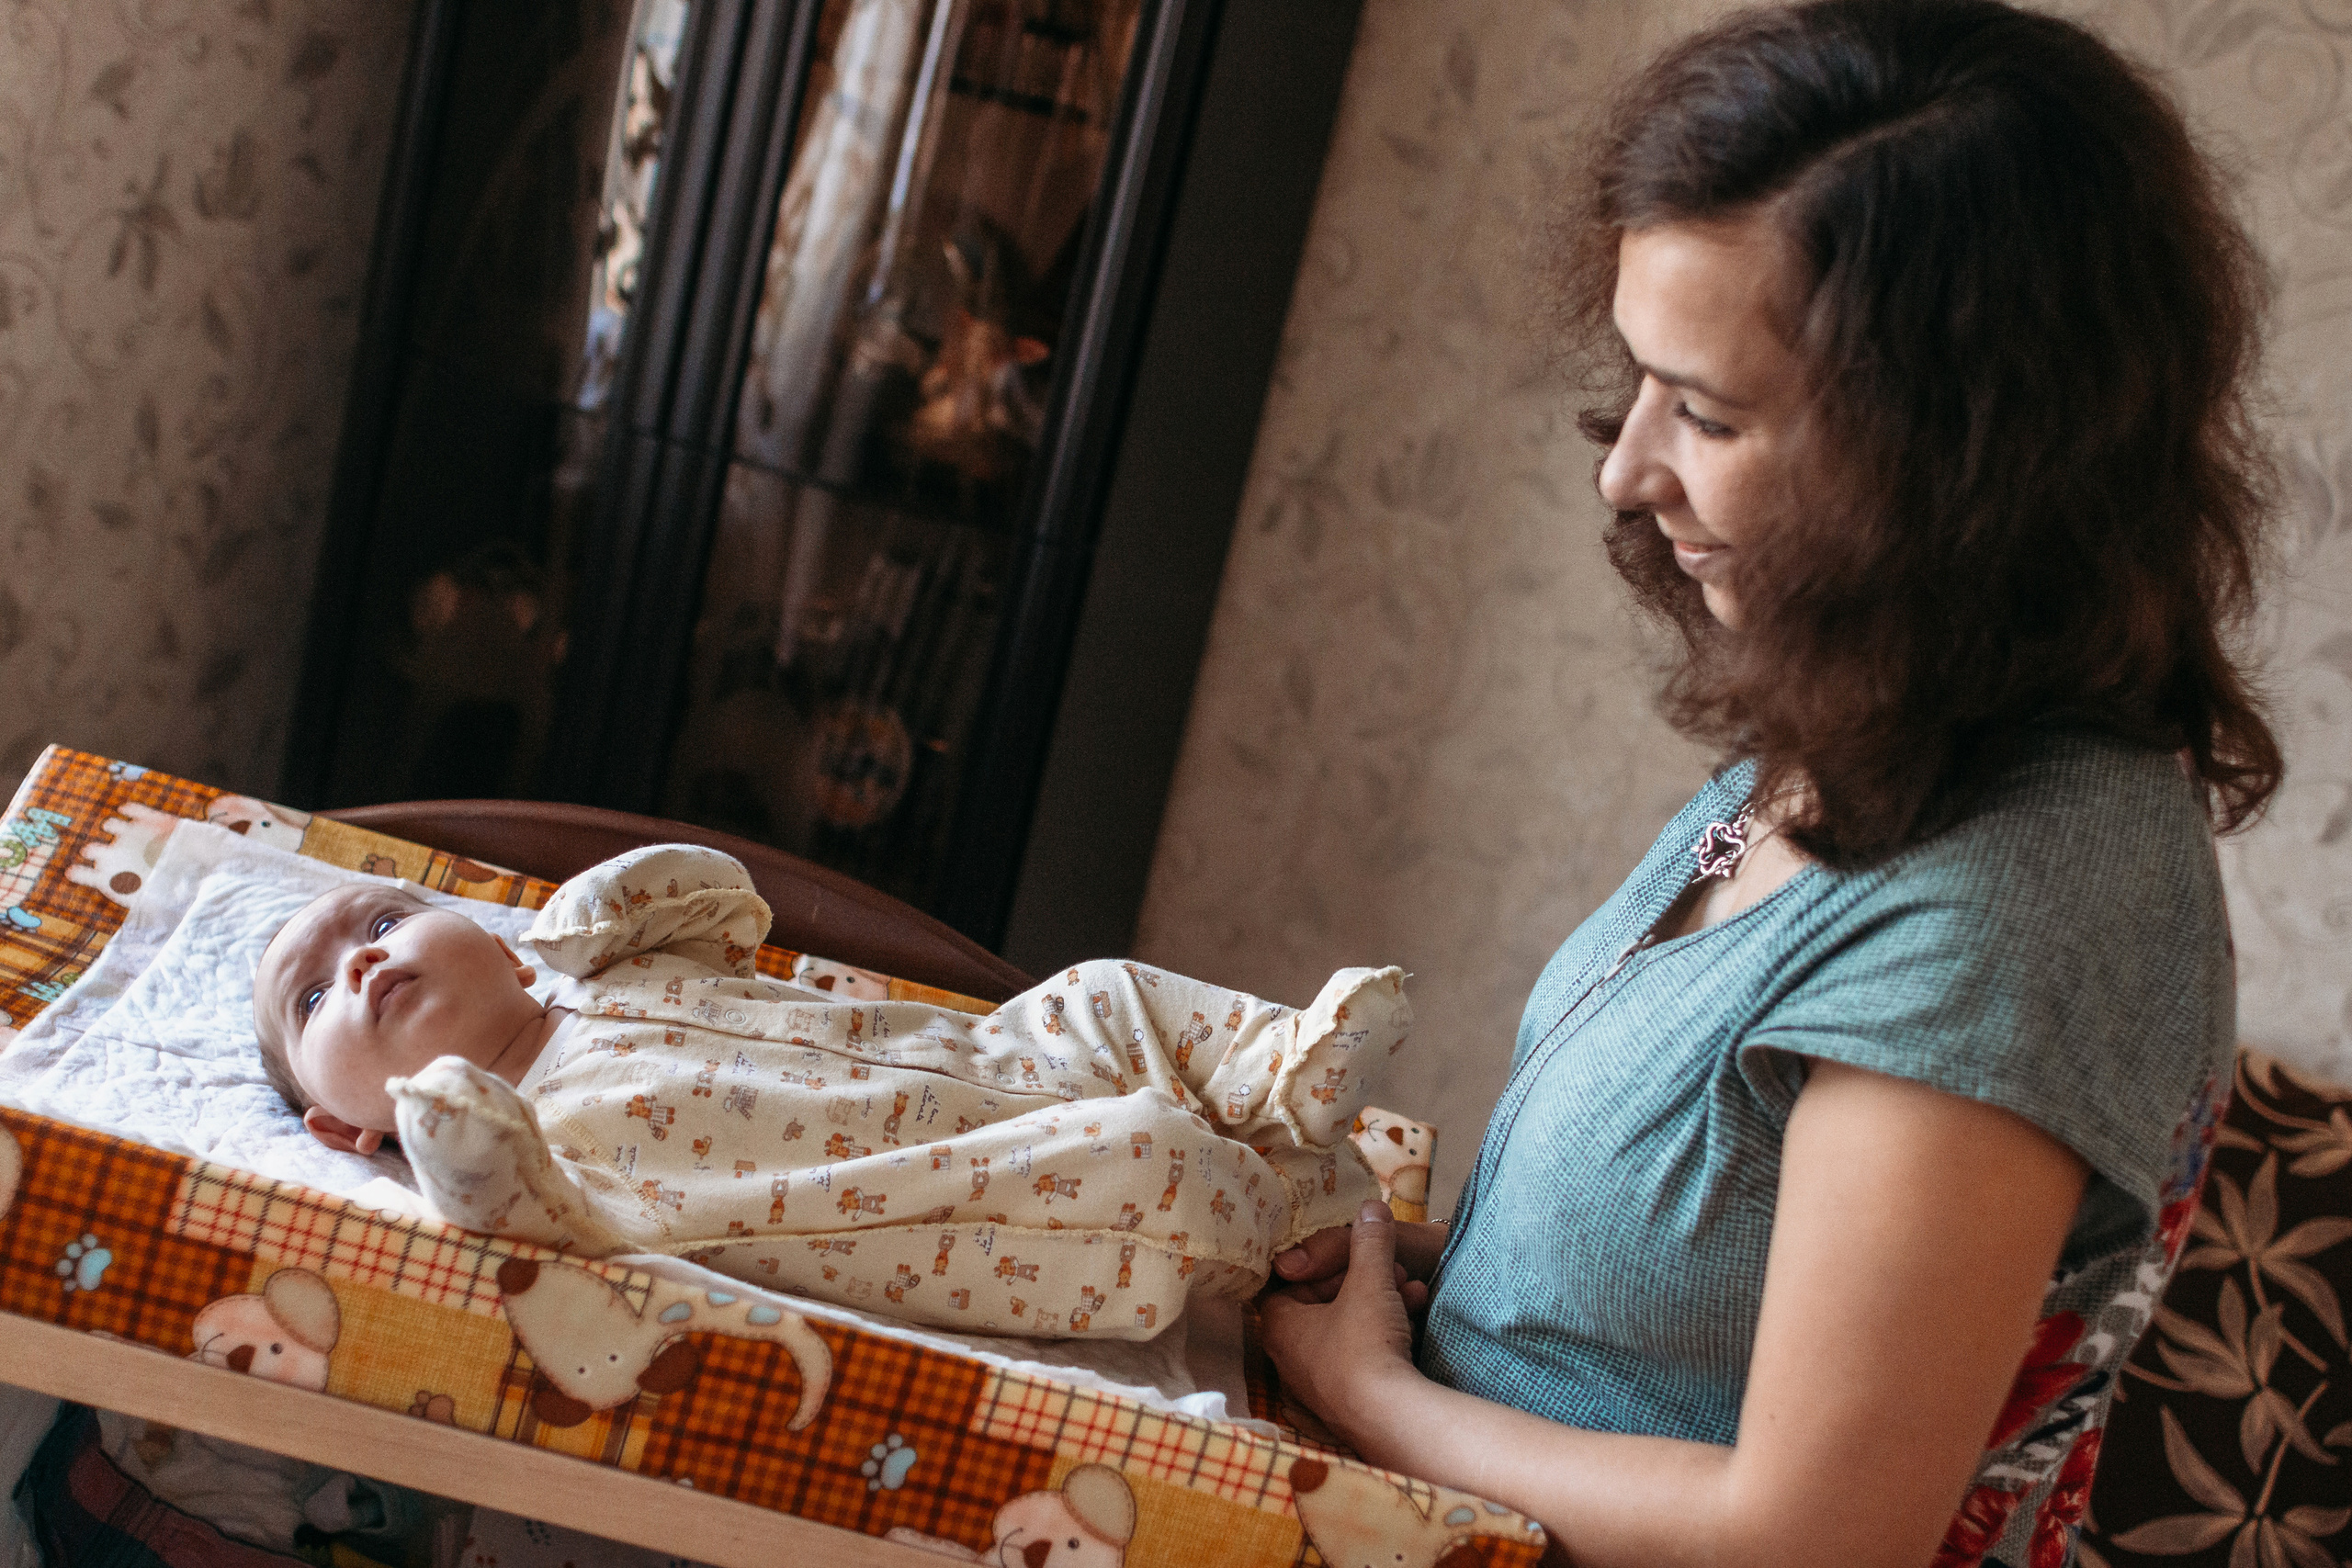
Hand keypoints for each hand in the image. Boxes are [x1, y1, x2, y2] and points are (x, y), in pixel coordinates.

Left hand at [1259, 1201, 1430, 1453]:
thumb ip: (1370, 1242)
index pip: (1290, 1281)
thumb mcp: (1370, 1281)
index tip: (1356, 1256)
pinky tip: (1414, 1328)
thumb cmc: (1365, 1345)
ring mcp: (1315, 1387)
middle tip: (1395, 1272)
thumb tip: (1371, 1207)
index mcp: (1278, 1327)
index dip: (1325, 1264)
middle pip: (1323, 1305)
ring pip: (1347, 1331)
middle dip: (1362, 1283)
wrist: (1392, 1419)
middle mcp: (1288, 1359)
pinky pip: (1360, 1359)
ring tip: (1415, 1295)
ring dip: (1380, 1308)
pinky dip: (1384, 1339)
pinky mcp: (1343, 1406)